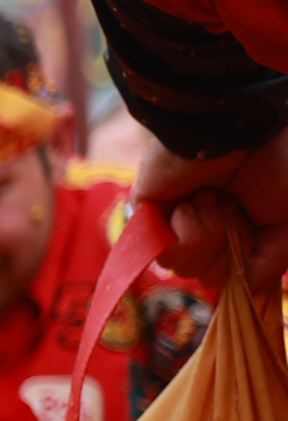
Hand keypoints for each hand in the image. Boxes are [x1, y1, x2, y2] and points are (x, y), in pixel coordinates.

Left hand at [135, 131, 287, 285]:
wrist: (245, 129)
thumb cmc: (278, 163)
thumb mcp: (287, 224)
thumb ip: (270, 263)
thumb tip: (248, 290)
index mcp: (237, 227)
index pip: (232, 275)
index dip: (246, 265)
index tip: (256, 233)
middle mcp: (204, 227)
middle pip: (210, 277)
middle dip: (231, 250)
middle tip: (238, 208)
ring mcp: (173, 222)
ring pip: (186, 271)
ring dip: (212, 235)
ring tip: (216, 198)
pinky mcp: (147, 214)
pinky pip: (165, 254)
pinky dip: (189, 231)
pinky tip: (195, 201)